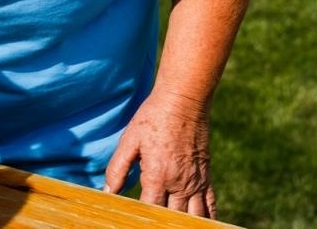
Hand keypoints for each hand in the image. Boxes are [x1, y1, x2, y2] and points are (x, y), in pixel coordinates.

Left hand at [102, 88, 215, 217]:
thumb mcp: (129, 140)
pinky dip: (207, 218)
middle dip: (161, 223)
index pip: (150, 211)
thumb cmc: (153, 117)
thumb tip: (106, 193)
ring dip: (183, 224)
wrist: (184, 100)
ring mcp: (195, 181)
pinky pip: (210, 204)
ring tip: (174, 226)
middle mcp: (179, 184)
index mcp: (157, 176)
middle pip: (171, 218)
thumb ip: (117, 169)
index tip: (134, 220)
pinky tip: (201, 224)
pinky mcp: (205, 175)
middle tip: (151, 222)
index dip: (141, 219)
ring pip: (194, 217)